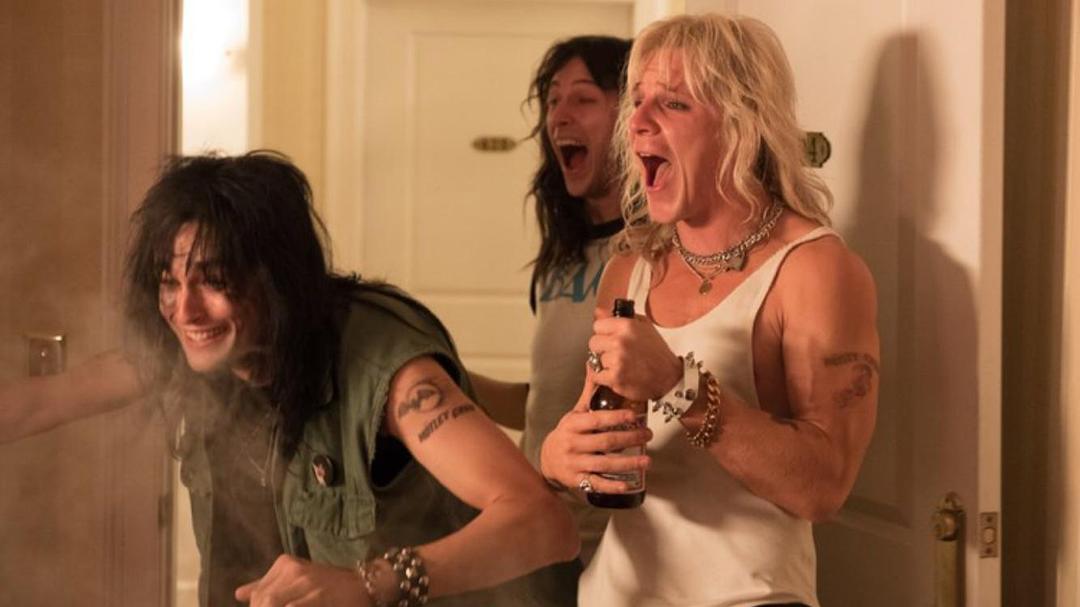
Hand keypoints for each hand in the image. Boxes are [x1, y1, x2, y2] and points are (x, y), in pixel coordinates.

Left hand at [235, 554, 368, 606]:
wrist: (364, 584)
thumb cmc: (329, 585)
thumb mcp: (296, 579)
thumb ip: (267, 586)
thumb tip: (239, 594)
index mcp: (285, 564)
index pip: (258, 593)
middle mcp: (294, 569)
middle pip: (263, 600)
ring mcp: (306, 583)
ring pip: (272, 603)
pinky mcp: (317, 597)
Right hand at [539, 371, 651, 494]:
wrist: (547, 459)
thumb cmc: (567, 433)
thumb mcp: (575, 413)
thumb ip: (589, 392)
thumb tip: (594, 365)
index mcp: (573, 425)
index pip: (597, 420)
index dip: (617, 418)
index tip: (636, 416)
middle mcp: (573, 444)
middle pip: (605, 442)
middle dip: (630, 439)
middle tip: (648, 435)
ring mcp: (575, 464)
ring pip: (604, 464)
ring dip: (628, 463)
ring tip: (647, 460)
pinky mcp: (578, 480)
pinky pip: (597, 484)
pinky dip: (613, 485)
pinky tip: (629, 483)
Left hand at [587, 314, 681, 400]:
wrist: (669, 377)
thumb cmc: (657, 353)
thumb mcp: (644, 326)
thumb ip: (620, 318)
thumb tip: (598, 312)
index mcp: (627, 326)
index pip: (597, 325)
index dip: (603, 332)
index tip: (609, 337)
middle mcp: (620, 341)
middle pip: (593, 342)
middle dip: (602, 348)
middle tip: (614, 352)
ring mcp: (617, 360)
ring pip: (595, 360)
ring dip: (605, 363)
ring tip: (621, 365)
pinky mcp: (615, 378)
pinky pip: (596, 375)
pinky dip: (603, 377)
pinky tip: (616, 374)